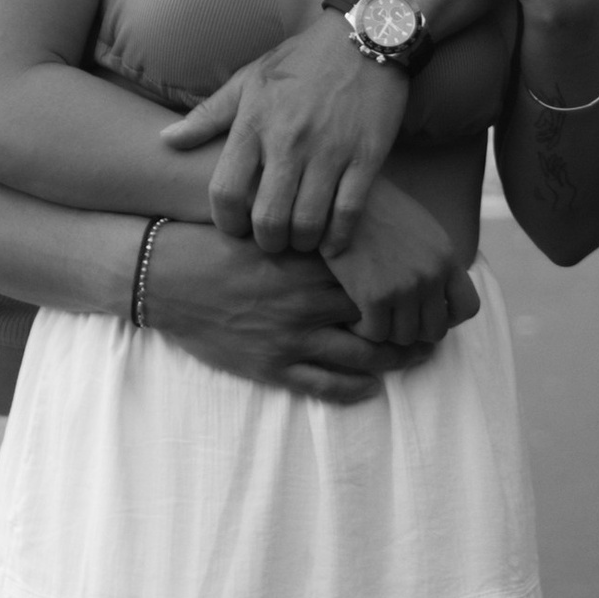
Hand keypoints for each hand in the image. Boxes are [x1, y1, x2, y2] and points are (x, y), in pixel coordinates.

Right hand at [138, 221, 432, 402]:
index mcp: (306, 261)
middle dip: (411, 321)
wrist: (162, 276)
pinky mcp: (272, 366)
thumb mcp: (264, 224)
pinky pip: (325, 386)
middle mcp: (305, 301)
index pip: (373, 274)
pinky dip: (355, 388)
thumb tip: (341, 209)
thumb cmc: (212, 241)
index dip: (405, 281)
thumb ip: (304, 223)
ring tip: (416, 354)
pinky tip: (372, 385)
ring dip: (394, 358)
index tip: (427, 281)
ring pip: (361, 357)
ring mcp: (290, 337)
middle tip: (436, 322)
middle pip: (378, 317)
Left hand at [160, 15, 409, 256]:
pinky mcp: (366, 157)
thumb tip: (166, 140)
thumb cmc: (301, 60)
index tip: (234, 227)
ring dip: (301, 242)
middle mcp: (289, 141)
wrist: (364, 36)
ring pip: (308, 222)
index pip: (226, 191)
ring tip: (299, 238)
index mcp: (255, 123)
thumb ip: (208, 115)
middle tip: (271, 239)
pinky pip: (348, 212)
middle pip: (268, 219)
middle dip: (266, 241)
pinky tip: (330, 243)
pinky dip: (338, 238)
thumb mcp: (249, 79)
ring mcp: (329, 151)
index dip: (225, 223)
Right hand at [321, 174, 481, 347]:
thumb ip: (434, 259)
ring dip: (388, 330)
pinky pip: (375, 333)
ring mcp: (404, 287)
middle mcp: (431, 275)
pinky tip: (355, 313)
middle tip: (394, 317)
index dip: (448, 317)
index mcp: (445, 256)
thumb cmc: (376, 207)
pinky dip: (364, 329)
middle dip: (415, 328)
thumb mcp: (420, 226)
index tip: (427, 311)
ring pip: (404, 336)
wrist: (341, 193)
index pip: (467, 307)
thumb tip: (439, 291)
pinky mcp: (374, 296)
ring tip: (372, 314)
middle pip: (435, 330)